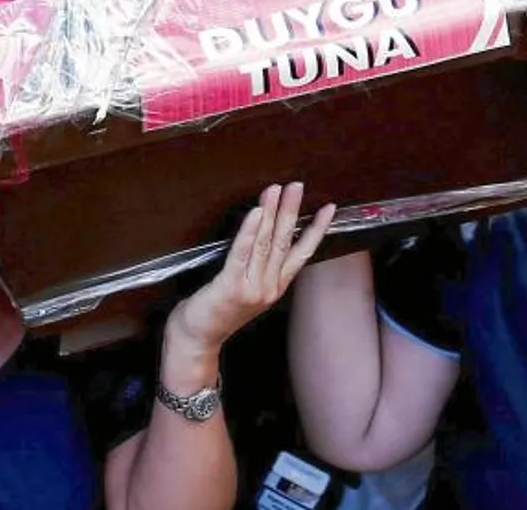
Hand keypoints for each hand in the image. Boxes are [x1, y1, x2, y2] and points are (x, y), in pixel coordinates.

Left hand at [168, 184, 333, 351]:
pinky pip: (242, 254)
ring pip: (265, 244)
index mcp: (275, 287)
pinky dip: (250, 231)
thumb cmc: (217, 311)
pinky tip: (257, 213)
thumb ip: (259, 268)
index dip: (316, 230)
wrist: (197, 340)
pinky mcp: (230, 287)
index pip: (301, 253)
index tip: (329, 208)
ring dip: (271, 214)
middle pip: (284, 242)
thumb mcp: (247, 290)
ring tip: (276, 190)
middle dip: (291, 211)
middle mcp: (269, 287)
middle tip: (297, 186)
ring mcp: (252, 288)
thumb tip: (267, 235)